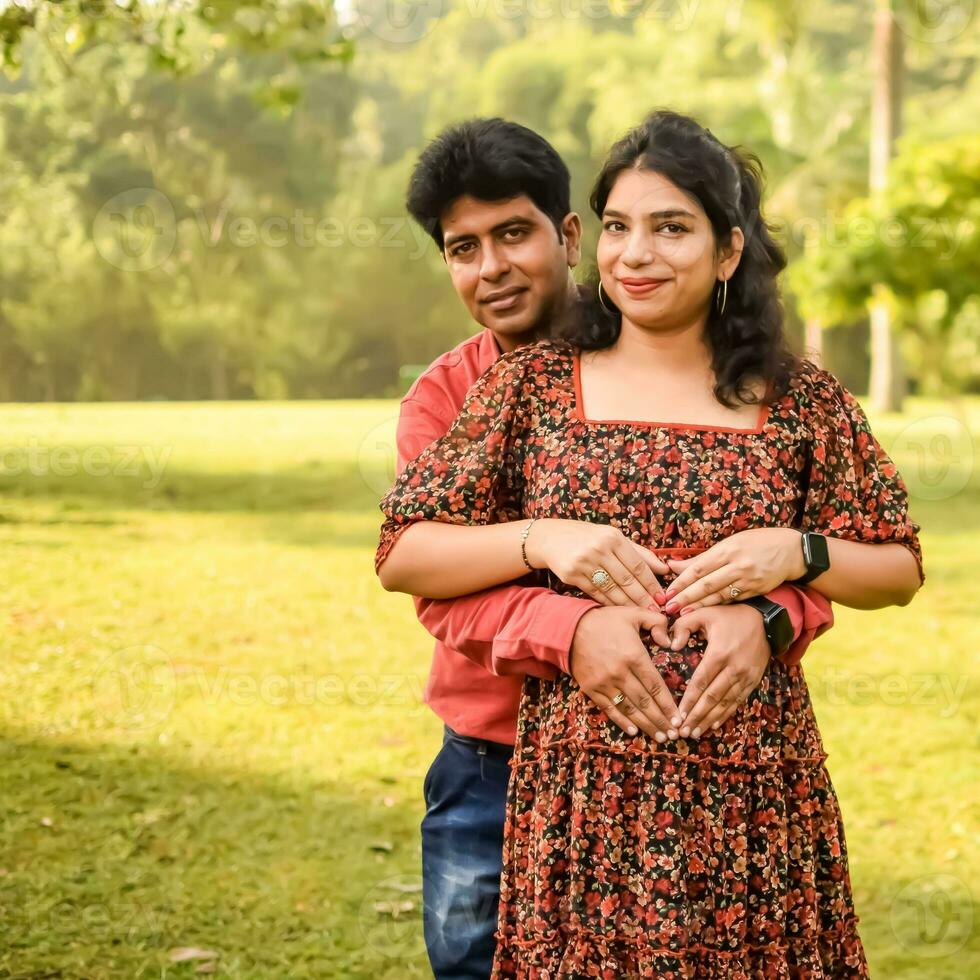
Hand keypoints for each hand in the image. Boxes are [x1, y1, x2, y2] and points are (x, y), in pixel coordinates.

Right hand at [526, 518, 669, 608]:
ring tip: (642, 614)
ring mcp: (584, 562)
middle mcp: (599, 549)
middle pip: (626, 579)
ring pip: (611, 589)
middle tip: (657, 612)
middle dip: (643, 598)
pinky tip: (620, 610)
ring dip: (628, 604)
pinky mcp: (571, 575)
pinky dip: (609, 603)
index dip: (651, 584)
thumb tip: (664, 569)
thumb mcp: (613, 537)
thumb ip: (639, 553)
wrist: (550, 538)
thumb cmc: (588, 537)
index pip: (637, 565)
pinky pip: (595, 593)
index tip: (662, 597)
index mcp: (613, 537)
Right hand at [569, 606, 678, 740]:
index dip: (668, 704)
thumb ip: (657, 622)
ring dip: (646, 725)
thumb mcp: (634, 613)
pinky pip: (609, 709)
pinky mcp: (591, 689)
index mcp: (633, 655)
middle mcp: (620, 673)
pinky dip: (621, 721)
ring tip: (660, 737)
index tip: (679, 718)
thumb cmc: (605, 620)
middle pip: (645, 702)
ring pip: (629, 709)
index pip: (655, 686)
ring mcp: (604, 683)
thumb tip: (670, 641)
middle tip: (673, 734)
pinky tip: (633, 731)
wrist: (569, 627)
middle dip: (661, 720)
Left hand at [663, 528, 805, 613]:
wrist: (792, 551)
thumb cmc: (756, 543)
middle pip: (706, 584)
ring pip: (718, 595)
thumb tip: (674, 565)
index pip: (698, 568)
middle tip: (669, 607)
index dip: (681, 582)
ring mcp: (748, 580)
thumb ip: (703, 557)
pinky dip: (717, 606)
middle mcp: (737, 565)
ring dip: (699, 605)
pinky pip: (732, 600)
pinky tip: (704, 612)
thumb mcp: (730, 543)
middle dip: (685, 597)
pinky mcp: (756, 591)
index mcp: (727, 550)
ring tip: (682, 613)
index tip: (667, 592)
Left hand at [669, 604, 770, 737]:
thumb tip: (672, 645)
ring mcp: (746, 676)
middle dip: (697, 716)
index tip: (678, 714)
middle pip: (712, 698)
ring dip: (710, 720)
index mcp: (720, 653)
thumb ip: (683, 625)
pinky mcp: (753, 681)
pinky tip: (714, 724)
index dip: (689, 700)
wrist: (765, 621)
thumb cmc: (730, 616)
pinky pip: (738, 701)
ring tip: (695, 732)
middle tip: (683, 731)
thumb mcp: (705, 612)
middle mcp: (734, 668)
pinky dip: (725, 714)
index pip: (701, 682)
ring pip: (725, 703)